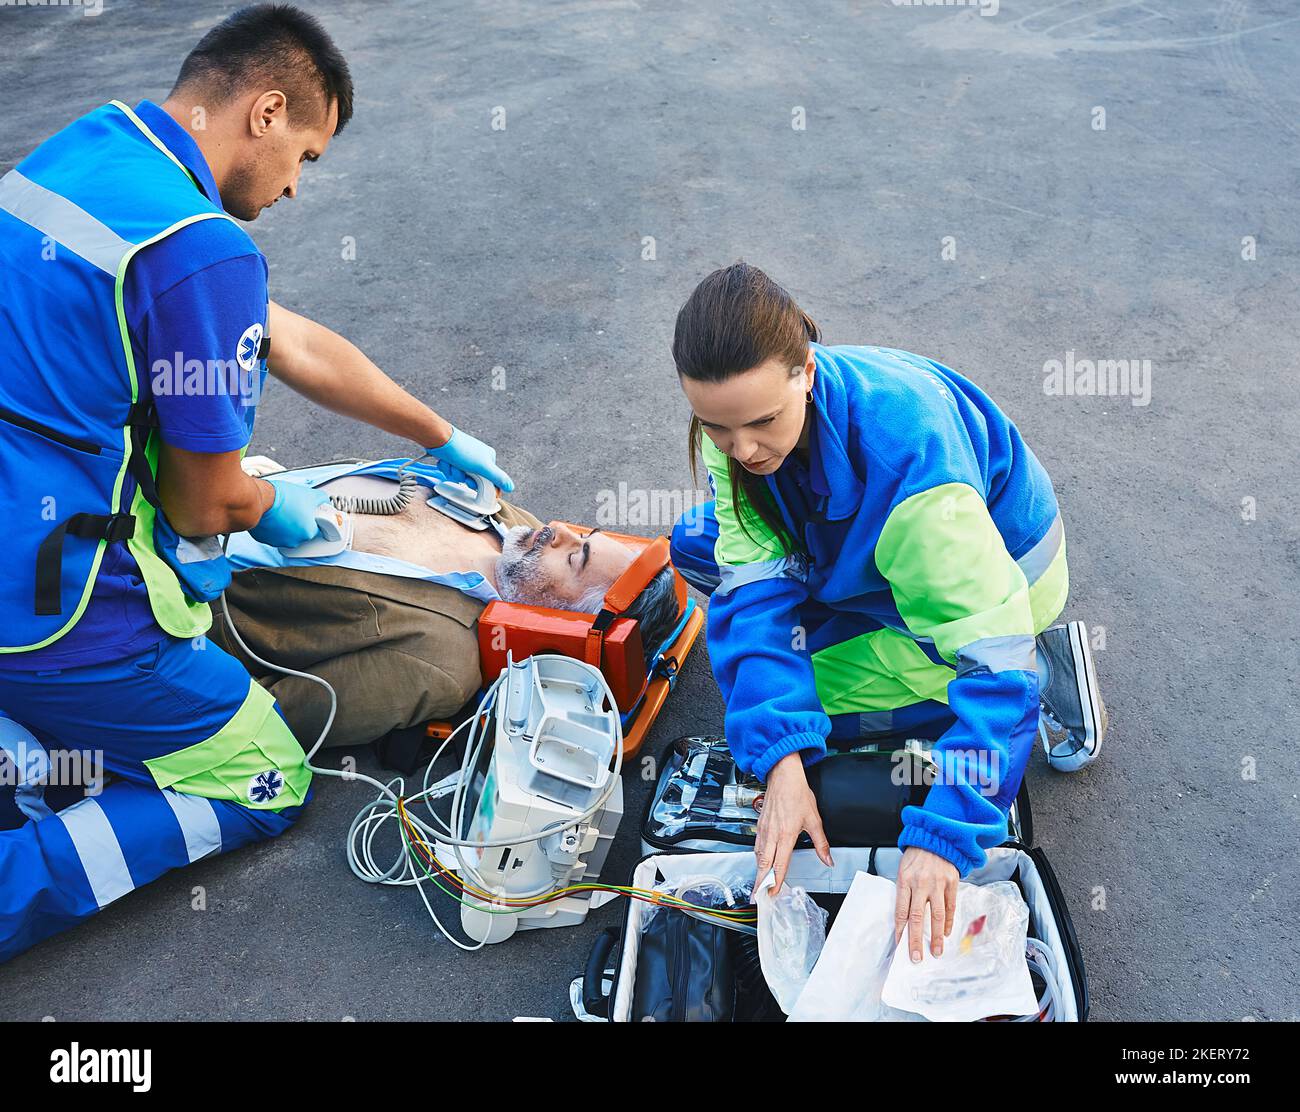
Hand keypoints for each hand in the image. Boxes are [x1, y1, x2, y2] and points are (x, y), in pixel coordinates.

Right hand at [248, 478, 330, 548]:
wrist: (260, 499)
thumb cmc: (282, 498)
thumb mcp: (310, 494)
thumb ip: (321, 500)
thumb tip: (323, 501)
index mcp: (308, 532)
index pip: (316, 528)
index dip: (313, 518)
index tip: (309, 513)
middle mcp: (294, 541)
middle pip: (301, 532)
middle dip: (299, 521)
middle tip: (295, 509)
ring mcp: (279, 542)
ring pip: (287, 534)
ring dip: (286, 525)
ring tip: (283, 511)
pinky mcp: (265, 540)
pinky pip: (273, 534)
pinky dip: (273, 527)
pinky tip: (273, 517)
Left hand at [429, 426, 513, 491]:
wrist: (440, 439)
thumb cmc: (462, 450)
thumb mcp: (483, 467)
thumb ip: (498, 478)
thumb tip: (511, 487)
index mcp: (488, 457)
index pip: (489, 478)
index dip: (482, 485)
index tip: (476, 488)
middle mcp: (477, 457)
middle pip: (473, 479)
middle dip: (465, 477)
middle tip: (464, 473)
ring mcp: (464, 457)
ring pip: (460, 475)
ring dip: (454, 472)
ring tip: (453, 463)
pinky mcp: (452, 458)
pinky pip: (451, 470)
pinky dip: (447, 467)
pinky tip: (447, 460)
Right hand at [754, 754, 831, 893]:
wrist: (783, 776)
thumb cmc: (797, 793)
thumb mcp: (814, 820)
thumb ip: (821, 843)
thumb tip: (828, 859)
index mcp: (786, 834)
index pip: (780, 864)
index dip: (776, 880)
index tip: (773, 893)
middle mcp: (772, 834)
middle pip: (764, 864)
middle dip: (761, 883)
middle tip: (758, 897)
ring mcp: (764, 830)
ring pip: (758, 856)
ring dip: (758, 872)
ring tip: (758, 886)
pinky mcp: (760, 825)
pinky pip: (756, 846)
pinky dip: (757, 858)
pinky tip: (759, 863)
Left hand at [894, 846, 959, 963]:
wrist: (936, 837)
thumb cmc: (916, 856)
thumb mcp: (903, 870)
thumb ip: (904, 892)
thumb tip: (904, 918)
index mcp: (905, 880)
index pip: (901, 910)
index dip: (900, 930)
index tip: (899, 945)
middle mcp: (921, 884)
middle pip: (917, 917)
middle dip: (916, 940)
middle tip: (917, 957)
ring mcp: (937, 883)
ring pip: (937, 915)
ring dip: (937, 936)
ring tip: (937, 951)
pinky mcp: (951, 883)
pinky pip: (950, 906)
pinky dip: (949, 922)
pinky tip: (946, 933)